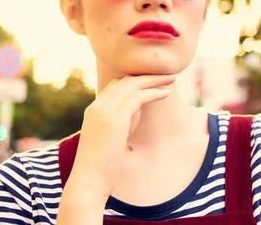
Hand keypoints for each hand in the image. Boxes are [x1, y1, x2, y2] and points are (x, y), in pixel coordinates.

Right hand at [66, 74, 175, 199]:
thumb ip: (123, 124)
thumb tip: (137, 113)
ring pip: (132, 84)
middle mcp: (97, 107)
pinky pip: (138, 97)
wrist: (88, 184)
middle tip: (167, 76)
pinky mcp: (115, 118)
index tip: (153, 82)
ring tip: (171, 79)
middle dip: (147, 76)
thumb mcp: (113, 140)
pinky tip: (166, 93)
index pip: (115, 85)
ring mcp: (104, 110)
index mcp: (94, 111)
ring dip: (154, 79)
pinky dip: (154, 92)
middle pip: (124, 79)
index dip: (135, 81)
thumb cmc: (102, 169)